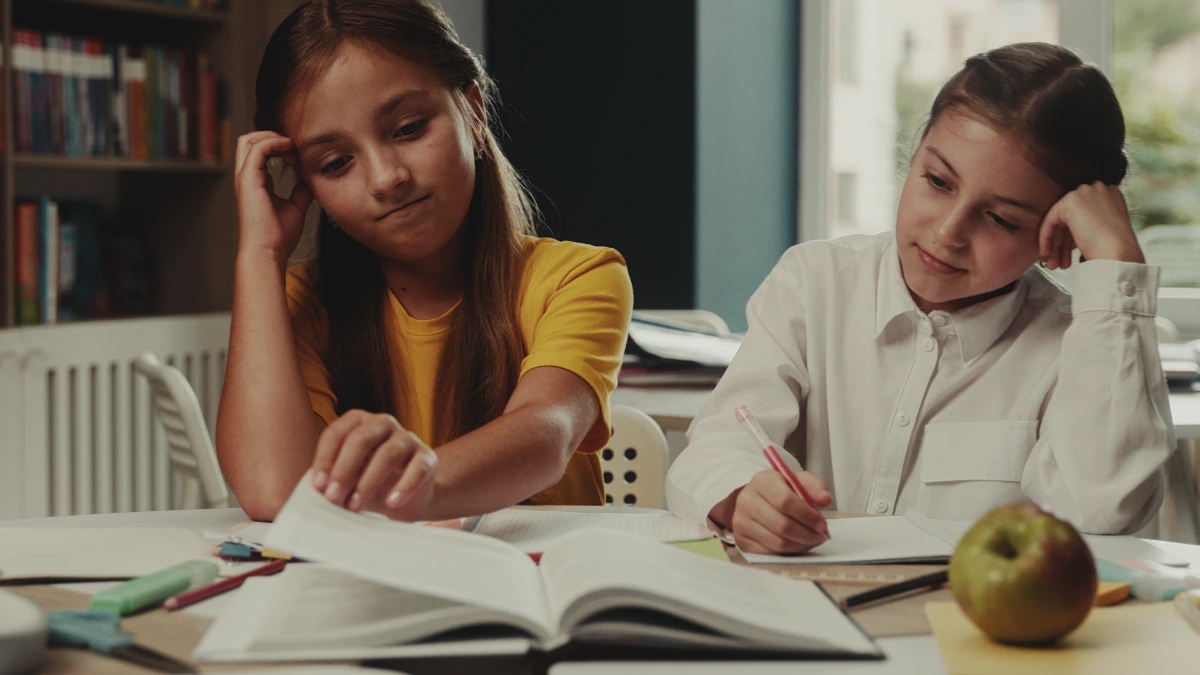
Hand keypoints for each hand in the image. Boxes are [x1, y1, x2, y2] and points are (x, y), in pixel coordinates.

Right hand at [234, 131, 313, 263]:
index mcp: (256, 183)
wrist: (268, 251)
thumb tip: (310, 181)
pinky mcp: (248, 179)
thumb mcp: (296, 208)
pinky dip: (274, 142)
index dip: (280, 148)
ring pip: (249, 140)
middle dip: (273, 136)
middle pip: (250, 141)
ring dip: (273, 137)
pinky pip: (258, 148)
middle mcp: (247, 178)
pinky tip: (289, 149)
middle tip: (294, 148)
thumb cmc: (278, 236)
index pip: (261, 154)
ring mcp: (245, 177)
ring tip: (291, 147)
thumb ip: (300, 192)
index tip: (300, 156)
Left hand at [310, 410, 438, 520]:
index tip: (318, 486)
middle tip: (333, 497)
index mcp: (358, 422)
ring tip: (355, 507)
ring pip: (388, 453)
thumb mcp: (348, 479)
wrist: (407, 497)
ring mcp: (408, 438)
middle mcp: (383, 423)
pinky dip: (404, 487)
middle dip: (344, 470)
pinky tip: (392, 503)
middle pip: (361, 439)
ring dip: (368, 482)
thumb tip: (317, 491)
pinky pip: (417, 469)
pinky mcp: (428, 457)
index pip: (337, 433)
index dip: (325, 459)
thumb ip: (332, 479)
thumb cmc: (369, 482)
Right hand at [723, 469, 832, 554]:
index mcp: (762, 481)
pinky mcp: (741, 539)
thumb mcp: (797, 480)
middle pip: (782, 525)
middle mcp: (747, 500)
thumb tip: (826, 500)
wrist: (753, 499)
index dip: (807, 516)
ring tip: (811, 540)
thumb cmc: (778, 490)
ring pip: (777, 542)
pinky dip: (788, 552)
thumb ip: (815, 486)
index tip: (822, 524)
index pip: (785, 501)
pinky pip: (770, 552)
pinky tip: (796, 544)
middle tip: (820, 536)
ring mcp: (741, 521)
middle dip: (807, 534)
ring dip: (800, 545)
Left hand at [1038, 181, 1144, 270]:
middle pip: (1072, 217)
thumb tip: (1072, 230)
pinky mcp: (1070, 202)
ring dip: (1055, 244)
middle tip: (1058, 260)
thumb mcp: (1104, 228)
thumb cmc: (1115, 248)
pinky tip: (1046, 253)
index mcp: (1110, 194)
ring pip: (1061, 220)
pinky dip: (1046, 237)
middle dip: (1063, 242)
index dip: (1074, 235)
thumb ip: (1090, 222)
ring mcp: (1084, 193)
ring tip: (1054, 264)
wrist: (1118, 253)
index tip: (1069, 251)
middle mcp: (1098, 189)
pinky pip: (1050, 220)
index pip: (1084, 214)